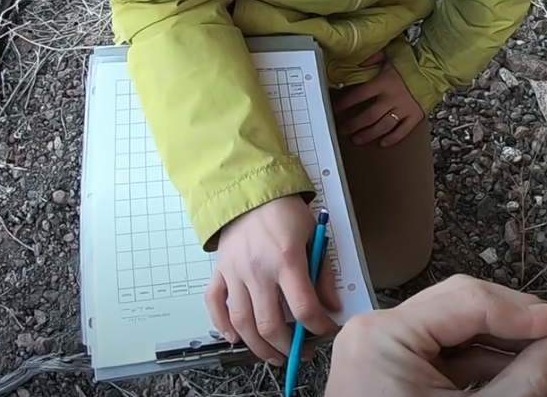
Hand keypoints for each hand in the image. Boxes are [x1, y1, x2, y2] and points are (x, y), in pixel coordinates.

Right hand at [205, 196, 341, 365]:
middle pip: (270, 324)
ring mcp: (235, 273)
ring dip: (259, 346)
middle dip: (289, 346)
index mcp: (286, 260)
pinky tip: (235, 337)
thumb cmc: (283, 210)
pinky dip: (222, 325)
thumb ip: (322, 271)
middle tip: (302, 352)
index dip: (320, 327)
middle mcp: (258, 270)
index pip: (304, 308)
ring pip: (242, 323)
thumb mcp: (314, 235)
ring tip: (274, 355)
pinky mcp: (220, 272)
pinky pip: (214, 304)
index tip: (328, 331)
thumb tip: (331, 303)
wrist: (250, 190)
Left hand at [324, 275, 546, 396]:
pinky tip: (518, 366)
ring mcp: (380, 347)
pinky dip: (481, 358)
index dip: (526, 311)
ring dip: (502, 338)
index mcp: (385, 336)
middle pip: (460, 303)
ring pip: (455, 325)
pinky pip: (442, 350)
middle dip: (515, 319)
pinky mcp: (390, 367)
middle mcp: (375, 330)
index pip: (468, 301)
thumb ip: (526, 378)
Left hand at [334, 50, 424, 147]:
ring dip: (368, 134)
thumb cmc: (412, 60)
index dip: (345, 104)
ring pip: (383, 126)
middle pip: (369, 115)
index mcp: (384, 82)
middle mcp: (392, 98)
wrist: (436, 67)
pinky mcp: (416, 116)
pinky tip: (382, 143)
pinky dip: (393, 139)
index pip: (359, 95)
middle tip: (342, 130)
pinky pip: (403, 131)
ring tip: (357, 140)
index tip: (335, 110)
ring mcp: (404, 108)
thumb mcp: (390, 53)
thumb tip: (357, 63)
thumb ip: (373, 57)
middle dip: (353, 124)